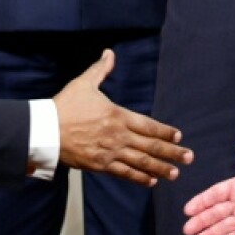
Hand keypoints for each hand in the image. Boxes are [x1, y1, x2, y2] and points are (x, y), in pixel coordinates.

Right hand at [54, 50, 191, 184]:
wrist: (44, 131)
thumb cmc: (65, 106)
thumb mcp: (84, 83)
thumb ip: (101, 70)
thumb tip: (109, 53)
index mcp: (117, 115)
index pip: (149, 125)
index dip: (165, 131)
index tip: (178, 136)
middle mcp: (118, 135)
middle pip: (151, 146)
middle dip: (172, 152)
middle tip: (189, 157)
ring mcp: (110, 152)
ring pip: (141, 162)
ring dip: (160, 168)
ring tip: (175, 174)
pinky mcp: (100, 165)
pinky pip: (124, 173)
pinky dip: (139, 178)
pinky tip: (151, 181)